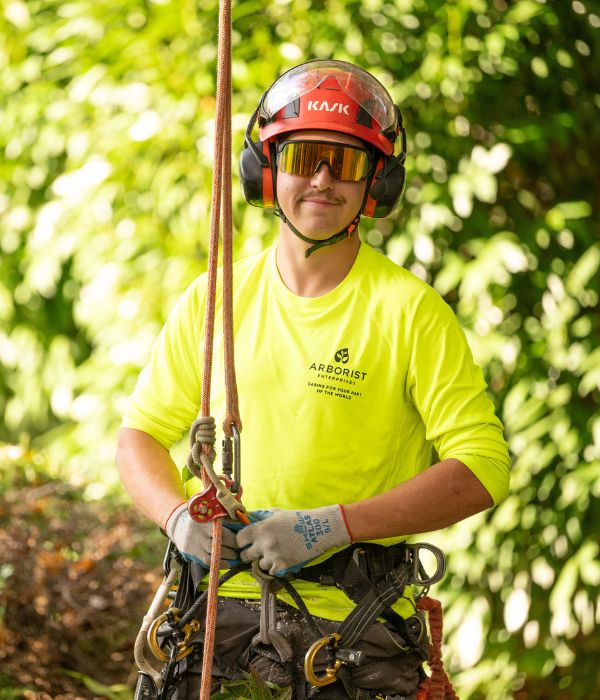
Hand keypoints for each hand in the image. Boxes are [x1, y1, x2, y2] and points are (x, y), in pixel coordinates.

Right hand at [165, 503, 240, 567]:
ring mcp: (193, 541)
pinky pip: (207, 561)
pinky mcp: (191, 551)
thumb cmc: (201, 517)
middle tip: (240, 550)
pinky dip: (218, 563)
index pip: (221, 530)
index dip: (233, 537)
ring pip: (213, 553)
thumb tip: (243, 522)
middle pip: (218, 542)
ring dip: (227, 557)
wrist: (178, 524)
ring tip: (235, 557)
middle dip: (232, 548)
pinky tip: (227, 564)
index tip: (241, 540)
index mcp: (205, 518)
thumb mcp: (210, 511)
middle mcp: (198, 530)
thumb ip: (226, 516)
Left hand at [236, 505, 350, 576]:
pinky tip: (282, 558)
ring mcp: (274, 556)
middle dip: (249, 553)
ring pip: (259, 565)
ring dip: (264, 560)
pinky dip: (275, 567)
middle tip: (255, 551)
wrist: (320, 530)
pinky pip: (271, 571)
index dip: (241, 541)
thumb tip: (248, 520)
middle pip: (245, 555)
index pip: (239, 539)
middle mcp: (265, 544)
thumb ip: (261, 518)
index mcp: (262, 528)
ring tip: (275, 553)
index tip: (245, 542)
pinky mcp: (283, 566)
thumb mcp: (277, 513)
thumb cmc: (298, 518)